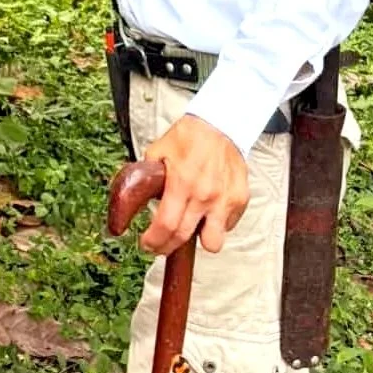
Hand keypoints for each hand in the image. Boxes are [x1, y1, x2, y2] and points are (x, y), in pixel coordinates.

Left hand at [141, 115, 248, 255]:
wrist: (220, 124)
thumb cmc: (189, 137)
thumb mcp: (158, 151)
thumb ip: (147, 177)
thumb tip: (133, 198)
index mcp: (182, 182)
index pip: (166, 225)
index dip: (153, 241)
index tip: (146, 244)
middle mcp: (204, 195)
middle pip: (184, 238)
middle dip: (167, 247)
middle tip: (160, 245)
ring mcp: (224, 200)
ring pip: (213, 242)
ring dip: (199, 239)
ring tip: (191, 227)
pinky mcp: (239, 200)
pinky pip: (227, 226)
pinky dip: (217, 224)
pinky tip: (208, 211)